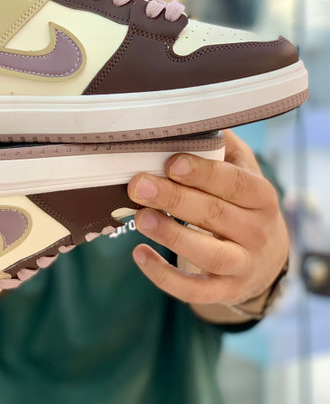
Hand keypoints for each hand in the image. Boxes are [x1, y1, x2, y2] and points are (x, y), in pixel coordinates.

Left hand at [127, 130, 288, 319]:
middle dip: (174, 198)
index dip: (204, 173)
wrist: (265, 259)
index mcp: (261, 197)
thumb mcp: (242, 172)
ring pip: (208, 254)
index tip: (172, 162)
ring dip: (172, 235)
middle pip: (216, 215)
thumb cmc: (241, 205)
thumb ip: (221, 146)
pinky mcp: (223, 291)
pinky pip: (194, 289)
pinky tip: (138, 254)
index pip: (236, 184)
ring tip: (140, 218)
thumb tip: (190, 113)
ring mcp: (242, 265)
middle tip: (138, 185)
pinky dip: (164, 277)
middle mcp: (256, 232)